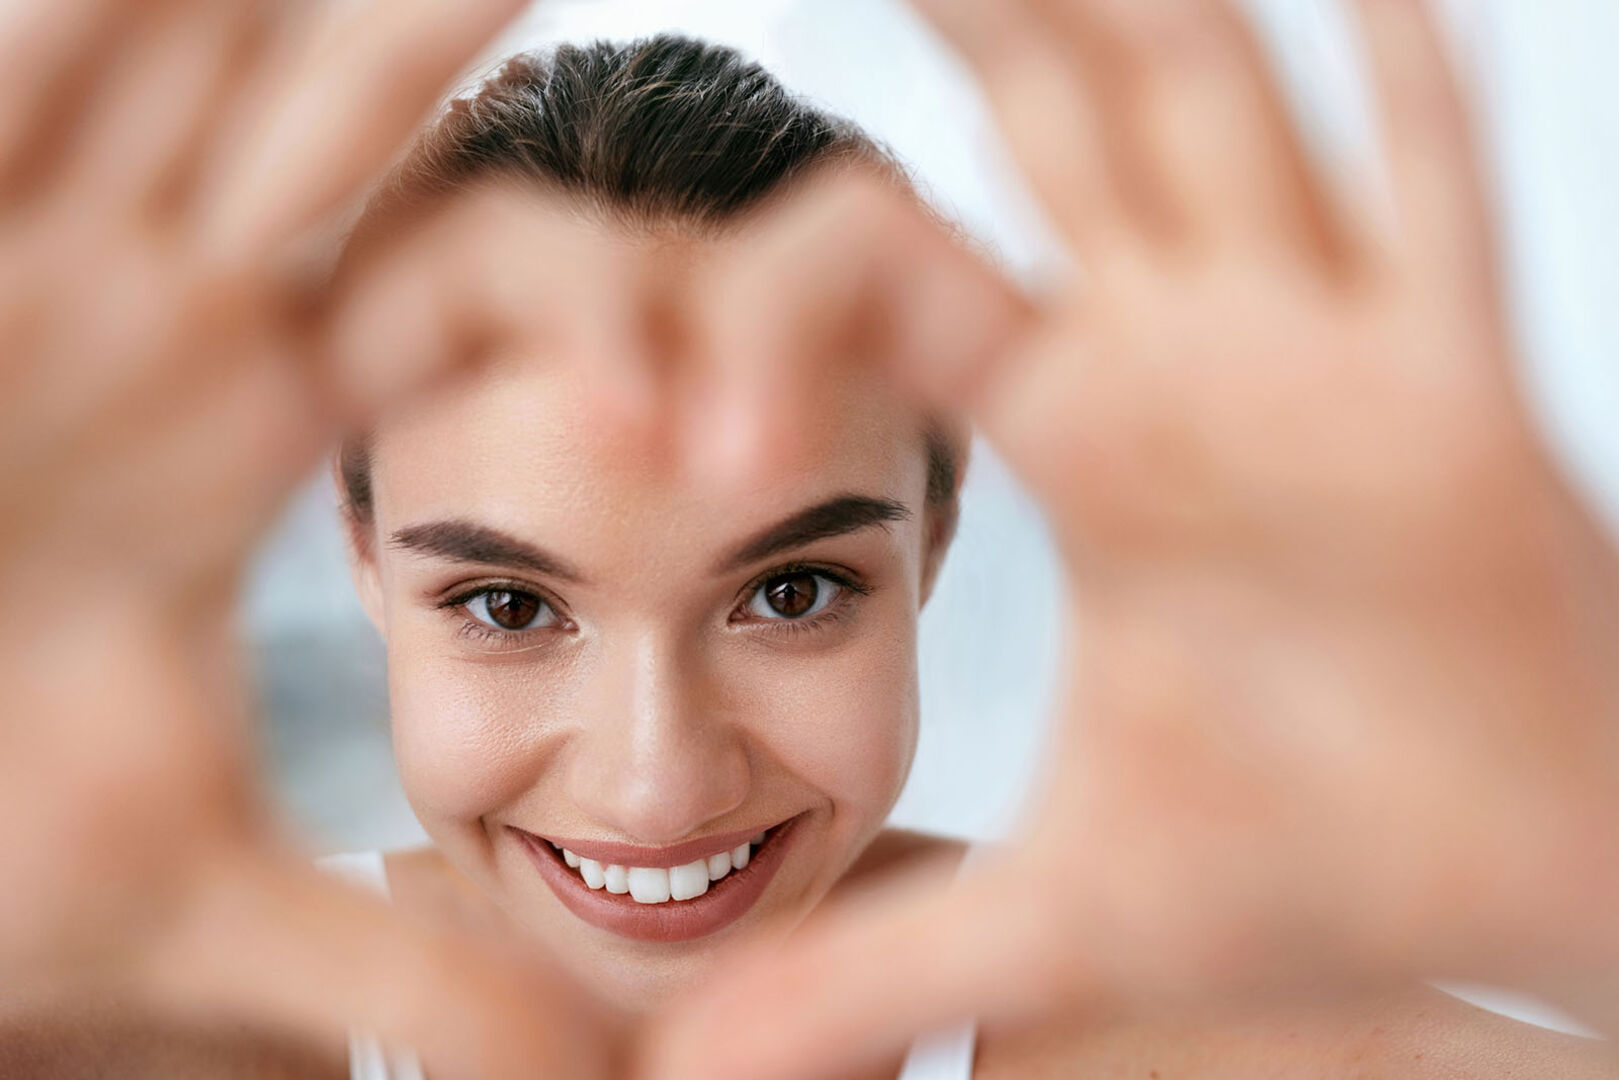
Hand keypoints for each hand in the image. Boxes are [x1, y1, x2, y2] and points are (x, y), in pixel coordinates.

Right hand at [0, 2, 622, 1074]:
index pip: (475, 300)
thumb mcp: (200, 902)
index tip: (725, 410)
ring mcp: (36, 261)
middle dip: (437, 41)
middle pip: (353, 138)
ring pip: (192, 69)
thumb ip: (405, 972)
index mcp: (265, 423)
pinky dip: (88, 25)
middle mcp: (167, 315)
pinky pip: (15, 86)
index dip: (613, 318)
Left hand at [648, 1, 1618, 1076]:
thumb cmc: (1305, 866)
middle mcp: (1188, 362)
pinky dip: (1414, 89)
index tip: (671, 436)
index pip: (886, 285)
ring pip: (1220, 128)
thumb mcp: (1056, 918)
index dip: (760, 316)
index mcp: (1079, 434)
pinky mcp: (1463, 402)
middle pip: (1044, 138)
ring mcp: (1326, 361)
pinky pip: (1435, 214)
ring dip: (1141, 7)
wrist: (1510, 877)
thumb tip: (677, 1079)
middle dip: (969, 11)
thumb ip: (864, 969)